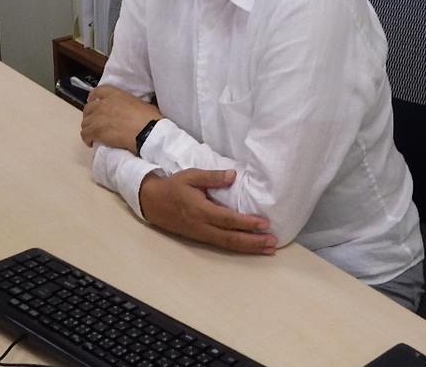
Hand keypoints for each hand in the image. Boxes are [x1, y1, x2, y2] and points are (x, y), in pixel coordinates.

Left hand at [81, 85, 161, 151]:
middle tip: (94, 122)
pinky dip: (87, 139)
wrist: (147, 132)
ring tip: (93, 135)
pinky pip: (85, 134)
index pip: (98, 91)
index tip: (92, 101)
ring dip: (88, 128)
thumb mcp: (140, 103)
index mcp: (115, 94)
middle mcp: (104, 103)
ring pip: (85, 123)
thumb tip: (131, 110)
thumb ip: (129, 104)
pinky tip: (91, 143)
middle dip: (89, 115)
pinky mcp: (96, 131)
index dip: (93, 97)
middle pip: (88, 108)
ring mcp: (98, 117)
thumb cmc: (149, 118)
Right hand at [139, 169, 277, 254]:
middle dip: (253, 241)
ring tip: (268, 249)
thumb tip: (233, 175)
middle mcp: (201, 226)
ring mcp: (201, 235)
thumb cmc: (173, 187)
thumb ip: (212, 176)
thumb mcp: (191, 175)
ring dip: (249, 248)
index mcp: (200, 210)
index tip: (264, 224)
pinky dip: (239, 248)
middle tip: (273, 242)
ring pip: (228, 245)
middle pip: (231, 238)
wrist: (152, 203)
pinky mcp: (201, 238)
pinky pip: (222, 245)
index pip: (228, 219)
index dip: (247, 223)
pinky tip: (251, 247)